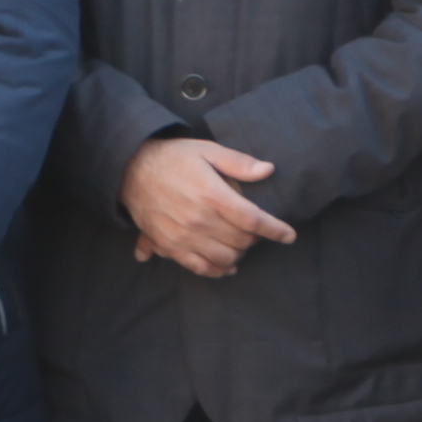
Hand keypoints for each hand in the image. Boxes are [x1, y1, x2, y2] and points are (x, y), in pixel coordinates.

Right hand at [122, 135, 296, 279]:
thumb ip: (239, 163)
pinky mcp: (170, 247)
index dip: (275, 229)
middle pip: (241, 241)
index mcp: (211, 194)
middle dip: (256, 239)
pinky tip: (227, 265)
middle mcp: (198, 219)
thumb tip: (268, 170)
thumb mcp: (207, 151)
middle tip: (256, 231)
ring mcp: (183, 236)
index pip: (253, 219)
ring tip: (241, 244)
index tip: (289, 235)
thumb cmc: (174, 159)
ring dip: (239, 254)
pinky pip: (200, 268)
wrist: (132, 171)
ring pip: (225, 258)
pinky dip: (218, 270)